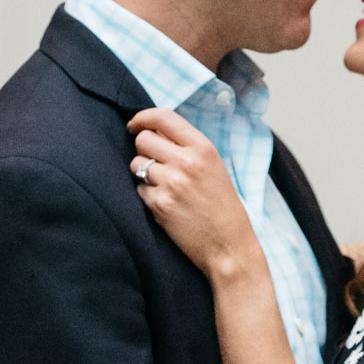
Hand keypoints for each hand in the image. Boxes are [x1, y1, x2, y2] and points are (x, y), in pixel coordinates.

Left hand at [126, 108, 262, 281]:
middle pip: (143, 140)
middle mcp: (187, 162)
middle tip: (156, 164)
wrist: (229, 245)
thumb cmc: (221, 205)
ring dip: (144, 174)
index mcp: (203, 147)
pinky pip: (139, 189)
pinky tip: (167, 205)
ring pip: (136, 164)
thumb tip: (152, 130)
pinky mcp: (159, 205)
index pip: (163, 117)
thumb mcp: (212, 166)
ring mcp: (172, 183)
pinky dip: (147, 196)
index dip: (142, 118)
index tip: (134, 125)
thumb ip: (185, 146)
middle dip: (144, 150)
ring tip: (166, 187)